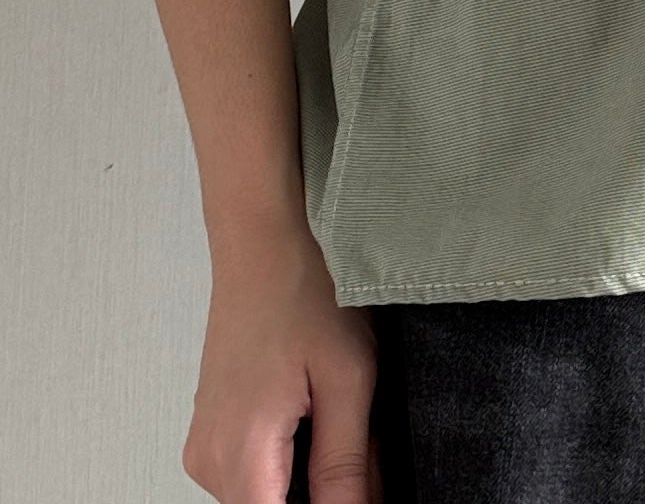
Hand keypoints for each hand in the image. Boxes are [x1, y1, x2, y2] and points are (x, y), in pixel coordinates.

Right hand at [182, 219, 383, 501]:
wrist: (263, 242)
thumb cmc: (305, 293)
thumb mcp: (347, 380)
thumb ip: (347, 465)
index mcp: (242, 456)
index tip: (359, 483)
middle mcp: (209, 462)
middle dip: (326, 493)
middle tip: (363, 446)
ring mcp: (204, 446)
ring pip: (265, 495)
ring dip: (308, 476)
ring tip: (336, 416)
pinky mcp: (209, 431)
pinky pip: (251, 471)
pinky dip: (288, 458)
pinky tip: (312, 412)